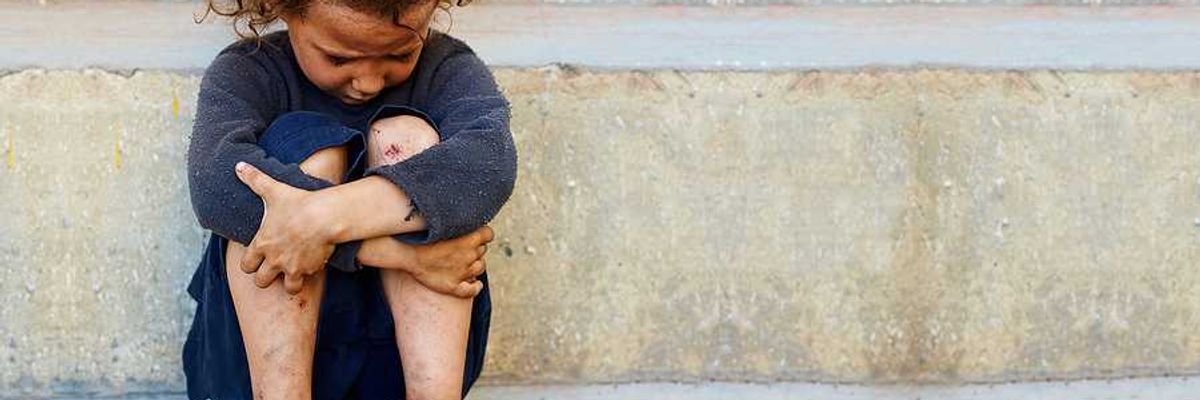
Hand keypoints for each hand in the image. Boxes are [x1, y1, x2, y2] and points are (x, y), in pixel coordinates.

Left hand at [234, 161, 335, 293]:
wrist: (324, 217)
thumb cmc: (298, 203)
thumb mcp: (273, 190)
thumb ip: (255, 180)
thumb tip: (239, 165)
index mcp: (261, 244)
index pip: (246, 266)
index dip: (251, 263)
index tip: (259, 256)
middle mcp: (274, 260)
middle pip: (261, 281)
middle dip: (267, 276)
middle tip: (275, 266)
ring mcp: (292, 267)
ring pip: (286, 287)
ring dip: (289, 281)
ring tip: (295, 270)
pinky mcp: (310, 270)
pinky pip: (307, 280)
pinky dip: (309, 274)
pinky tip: (313, 262)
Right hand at [409, 226, 493, 297]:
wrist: (405, 252)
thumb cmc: (421, 234)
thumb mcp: (443, 222)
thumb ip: (458, 221)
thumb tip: (467, 219)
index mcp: (469, 239)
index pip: (488, 234)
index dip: (482, 234)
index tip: (473, 234)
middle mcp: (469, 255)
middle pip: (483, 250)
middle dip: (475, 248)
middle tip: (461, 247)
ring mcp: (463, 272)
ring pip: (480, 267)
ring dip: (475, 264)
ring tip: (463, 261)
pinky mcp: (453, 286)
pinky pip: (473, 289)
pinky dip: (475, 286)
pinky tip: (474, 283)